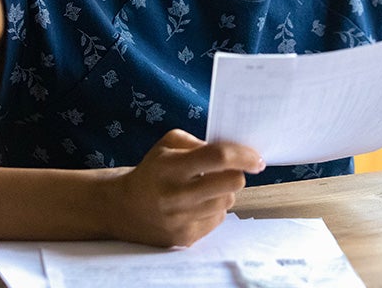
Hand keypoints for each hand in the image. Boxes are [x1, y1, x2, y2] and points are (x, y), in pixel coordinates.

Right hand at [108, 129, 264, 246]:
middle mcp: (177, 195)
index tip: (256, 158)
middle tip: (229, 171)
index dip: (243, 155)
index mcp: (172, 167)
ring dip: (224, 192)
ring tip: (206, 188)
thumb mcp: (168, 144)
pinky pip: (218, 219)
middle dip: (237, 174)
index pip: (218, 157)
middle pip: (232, 184)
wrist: (124, 208)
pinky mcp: (185, 238)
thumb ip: (199, 142)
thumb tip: (233, 153)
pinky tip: (197, 205)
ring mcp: (181, 220)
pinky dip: (214, 209)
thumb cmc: (153, 171)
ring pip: (228, 202)